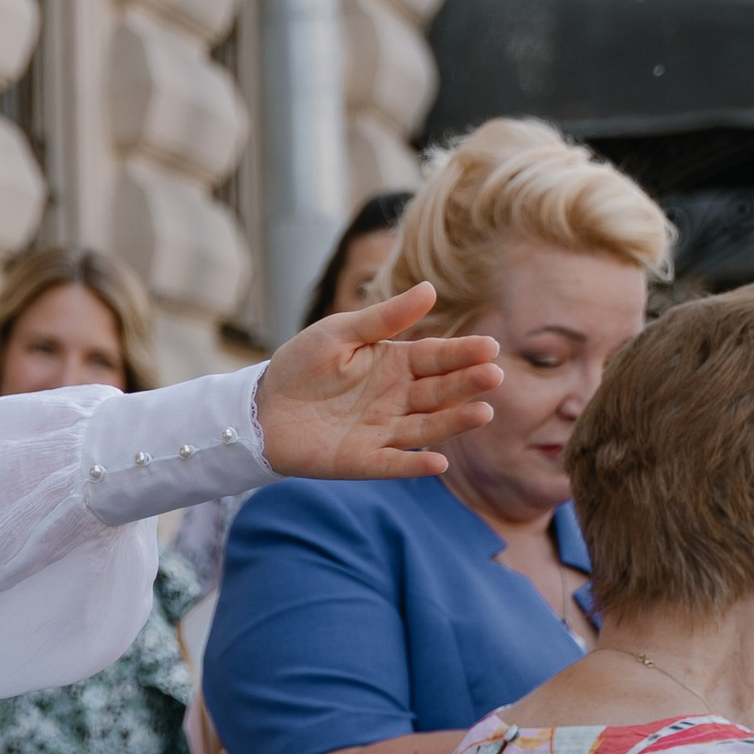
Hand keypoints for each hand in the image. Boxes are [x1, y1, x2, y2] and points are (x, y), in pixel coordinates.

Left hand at [256, 282, 500, 479]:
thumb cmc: (301, 366)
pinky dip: (415, 465)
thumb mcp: (340, 333)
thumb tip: (430, 289)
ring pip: (426, 428)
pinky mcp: (364, 460)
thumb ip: (384, 319)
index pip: (437, 358)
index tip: (489, 348)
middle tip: (493, 376)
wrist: (260, 408)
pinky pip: (394, 463)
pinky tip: (438, 462)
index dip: (463, 353)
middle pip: (440, 392)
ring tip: (482, 414)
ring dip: (454, 423)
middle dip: (467, 385)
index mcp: (396, 364)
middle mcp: (398, 398)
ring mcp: (383, 431)